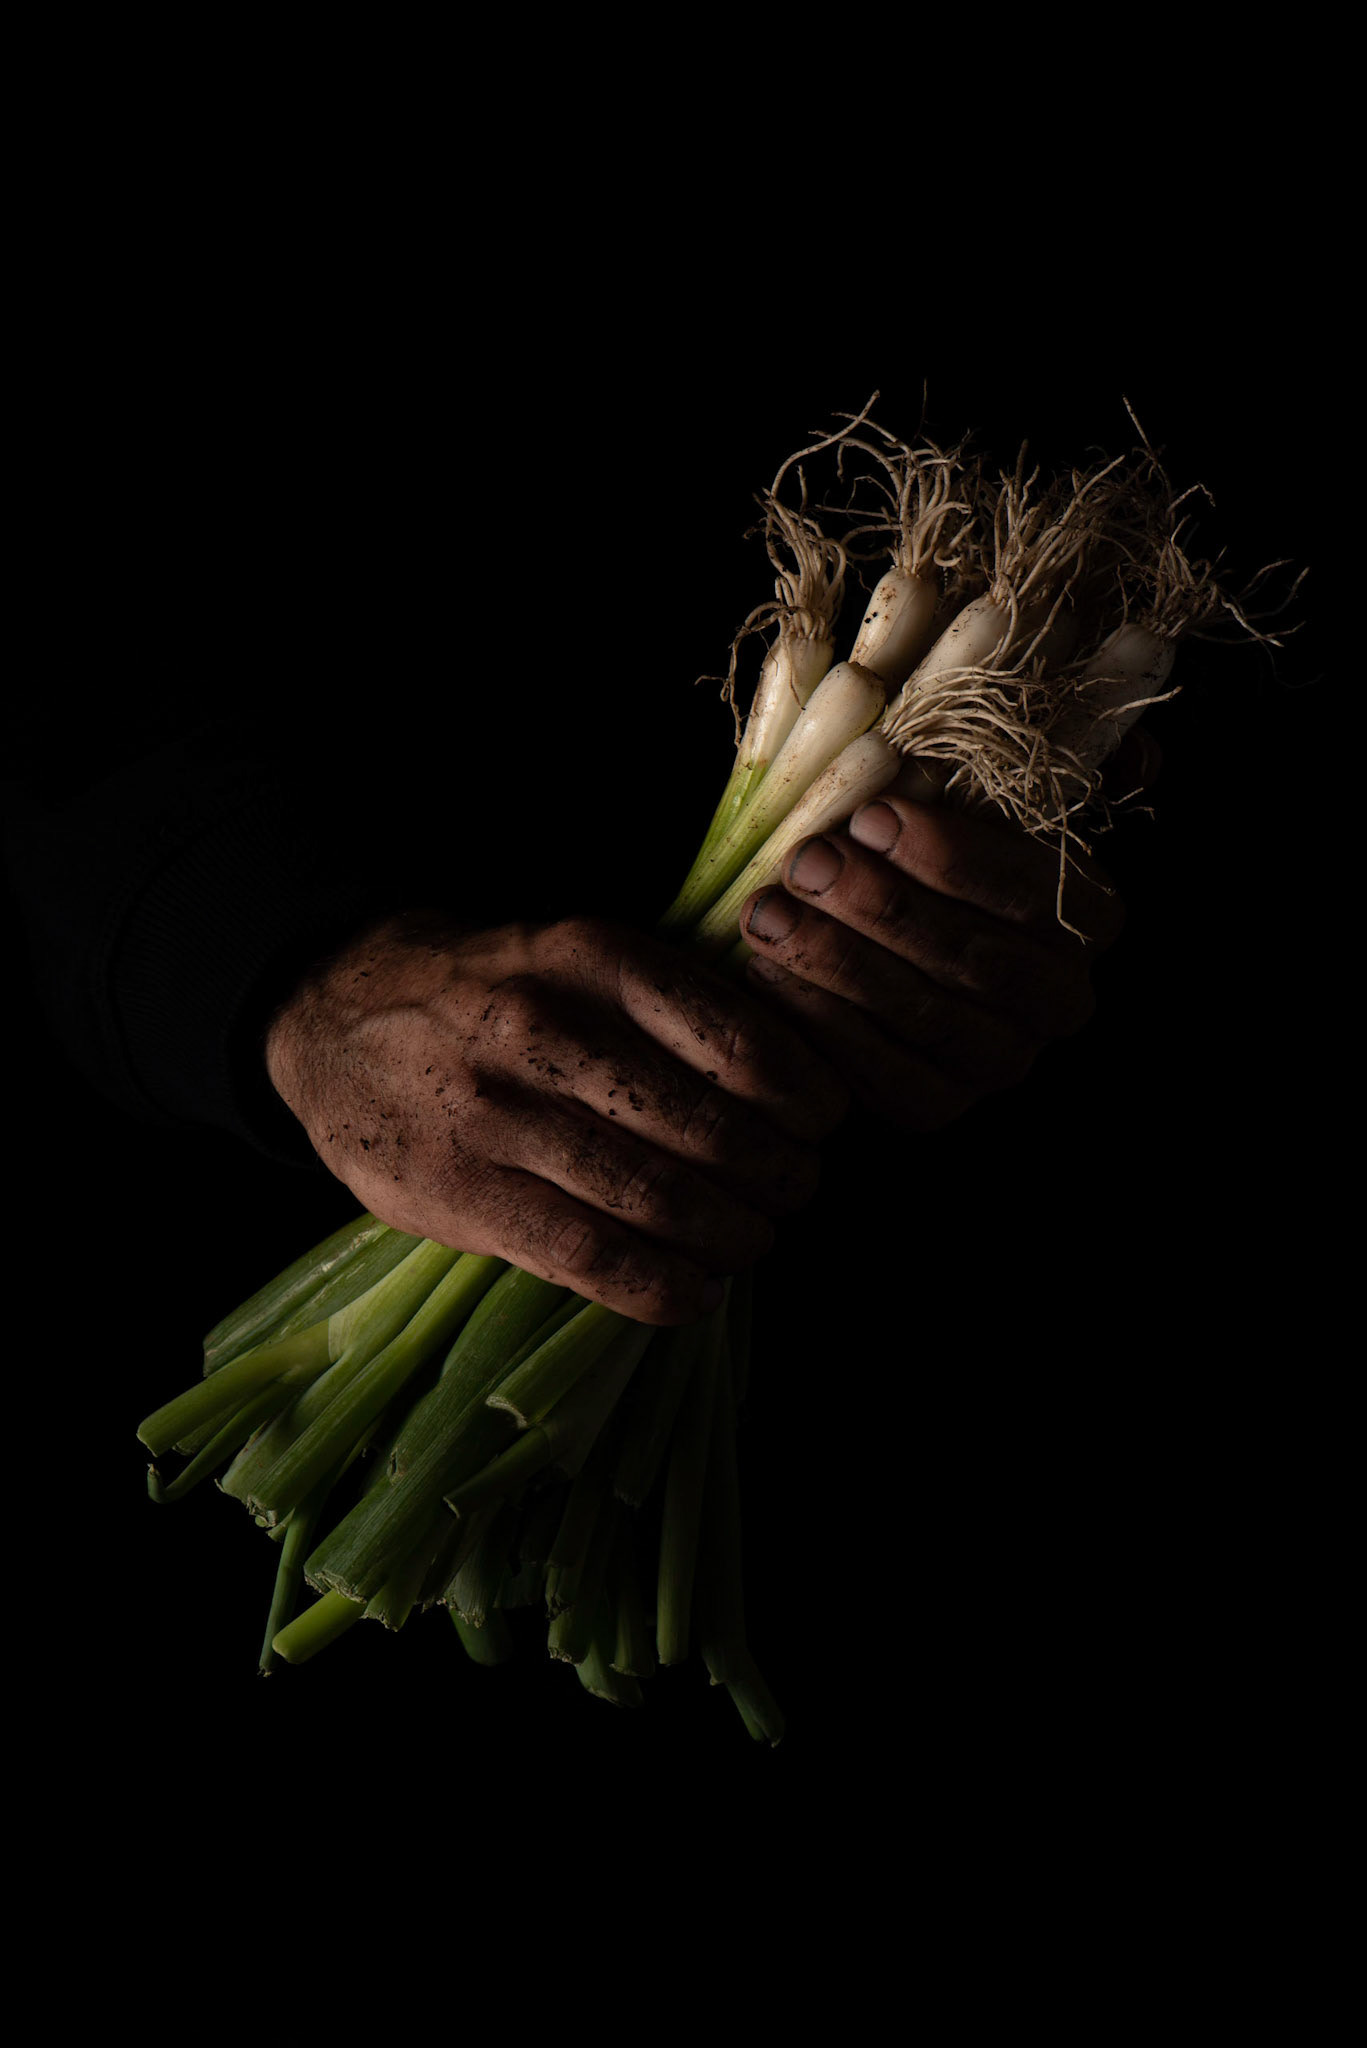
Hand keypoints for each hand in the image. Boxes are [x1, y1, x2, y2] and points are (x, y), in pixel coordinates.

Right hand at [265, 910, 847, 1323]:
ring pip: (657, 1198)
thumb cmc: (489, 992)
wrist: (333, 1016)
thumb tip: (793, 1071)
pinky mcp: (462, 1193)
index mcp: (593, 959)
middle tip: (795, 1190)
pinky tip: (694, 1293)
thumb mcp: (574, 956)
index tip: (821, 1122)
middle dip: (778, 1177)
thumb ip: (664, 1002)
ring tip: (751, 1241)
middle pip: (711, 1130)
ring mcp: (499, 1116)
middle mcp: (548, 1030)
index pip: (740, 1043)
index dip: (805, 1098)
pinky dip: (662, 1287)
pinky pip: (589, 1256)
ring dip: (731, 1237)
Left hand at [737, 729, 1159, 1132]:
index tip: (872, 816)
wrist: (884, 936)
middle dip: (879, 907)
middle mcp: (1059, 999)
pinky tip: (768, 975)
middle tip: (805, 862)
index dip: (949, 858)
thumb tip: (1132, 747)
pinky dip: (819, 1022)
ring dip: (835, 961)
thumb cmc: (928, 848)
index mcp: (1088, 917)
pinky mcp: (934, 1106)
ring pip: (920, 1015)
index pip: (1031, 891)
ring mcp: (999, 1061)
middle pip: (971, 958)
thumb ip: (1023, 768)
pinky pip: (878, 1074)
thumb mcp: (977, 795)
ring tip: (768, 912)